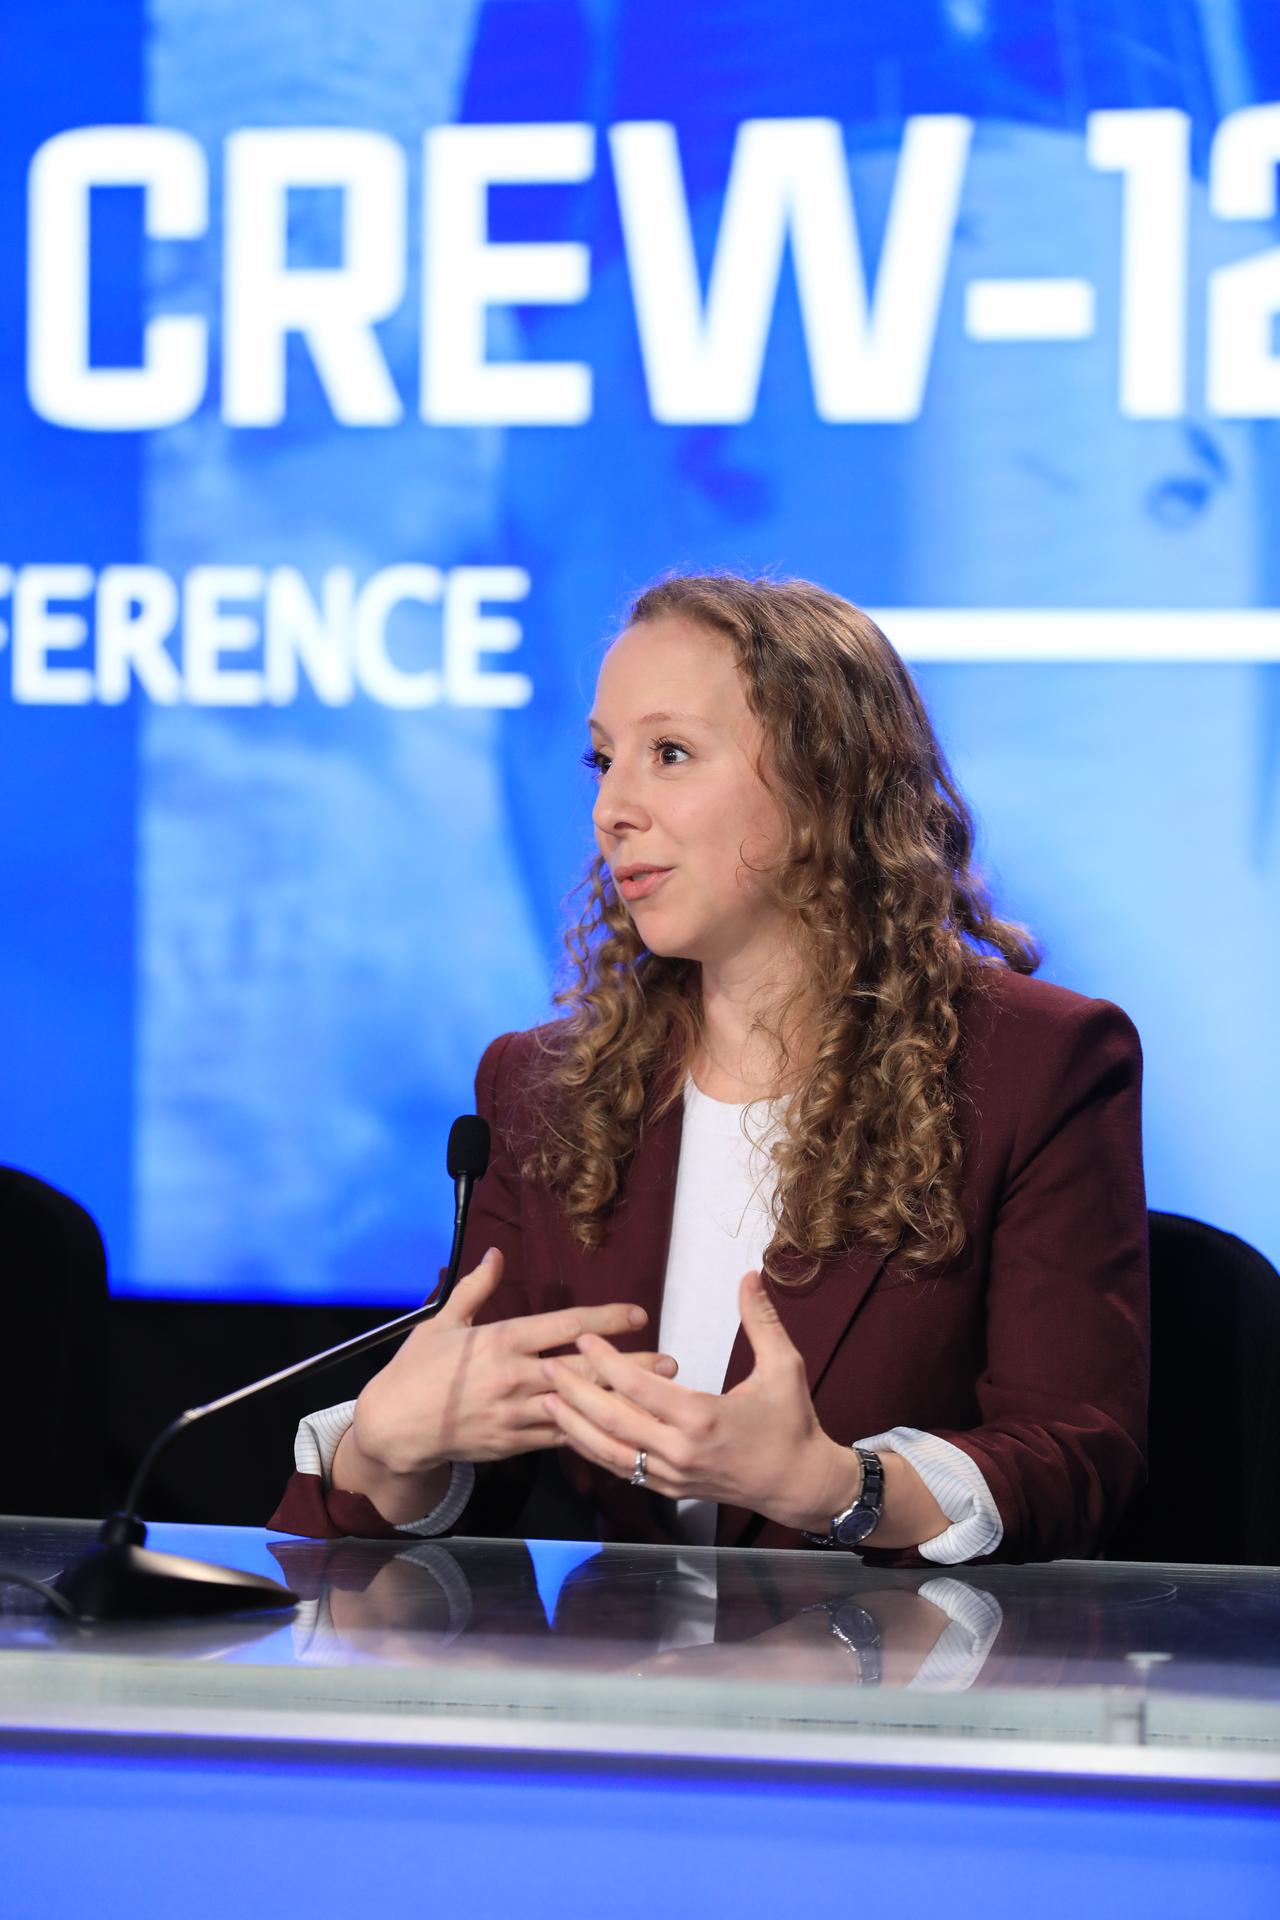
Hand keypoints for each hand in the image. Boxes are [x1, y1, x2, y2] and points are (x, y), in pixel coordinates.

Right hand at [347, 1248, 675, 1480]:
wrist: (393, 1427)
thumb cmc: (416, 1369)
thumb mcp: (442, 1321)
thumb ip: (476, 1288)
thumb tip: (497, 1253)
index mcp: (501, 1341)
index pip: (563, 1326)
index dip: (604, 1318)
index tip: (638, 1313)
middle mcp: (514, 1377)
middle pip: (583, 1369)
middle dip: (629, 1366)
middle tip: (670, 1362)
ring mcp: (515, 1414)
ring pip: (579, 1407)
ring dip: (619, 1401)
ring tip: (657, 1398)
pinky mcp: (513, 1443)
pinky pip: (559, 1437)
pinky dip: (590, 1431)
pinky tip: (620, 1428)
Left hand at [542, 1270, 860, 1533]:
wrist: (798, 1484)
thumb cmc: (792, 1422)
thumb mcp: (785, 1366)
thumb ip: (761, 1320)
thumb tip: (749, 1275)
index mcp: (703, 1417)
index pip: (639, 1387)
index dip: (606, 1362)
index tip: (584, 1337)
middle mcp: (680, 1450)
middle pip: (613, 1421)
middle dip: (576, 1393)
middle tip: (547, 1366)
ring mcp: (672, 1474)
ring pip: (610, 1452)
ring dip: (574, 1426)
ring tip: (546, 1401)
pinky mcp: (670, 1489)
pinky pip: (623, 1470)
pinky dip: (595, 1451)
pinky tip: (575, 1433)